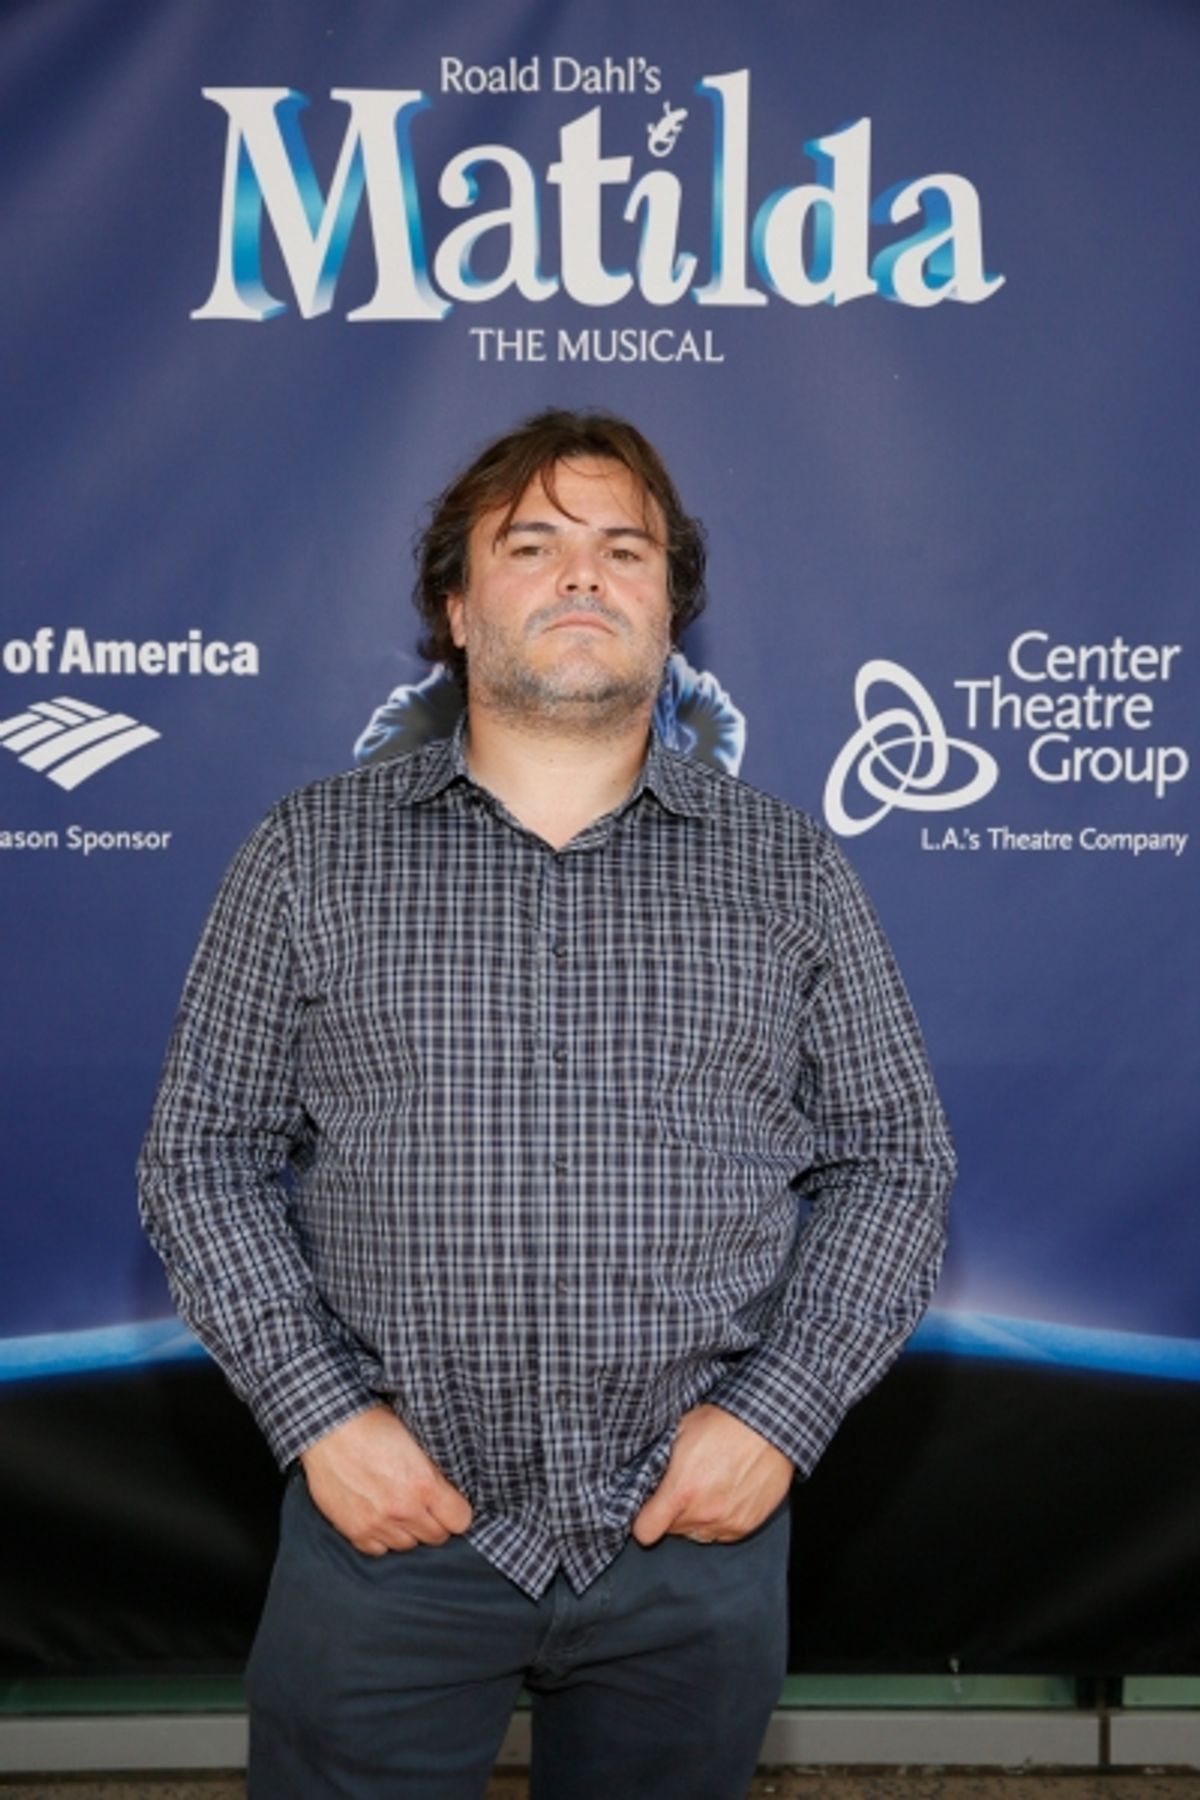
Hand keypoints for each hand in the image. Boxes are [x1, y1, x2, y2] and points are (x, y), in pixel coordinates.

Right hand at [299, 1405, 472, 1555]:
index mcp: (424, 1485)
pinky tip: (379, 1516)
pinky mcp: (354, 1531)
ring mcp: (377, 1524)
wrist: (328, 1427)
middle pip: (437, 1536)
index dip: (457, 1511)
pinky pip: (378, 1550)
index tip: (451, 1504)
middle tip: (425, 1504)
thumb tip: (451, 1490)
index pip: (461, 1520)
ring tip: (399, 1507)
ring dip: (408, 1530)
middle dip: (435, 1521)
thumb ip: (434, 1471)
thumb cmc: (372, 1424)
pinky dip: (381, 1537)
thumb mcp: (415, 1440)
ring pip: (408, 1545)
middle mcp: (403, 1509)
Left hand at [630, 1404, 792, 1546]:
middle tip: (683, 1486)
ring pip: (695, 1534)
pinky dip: (718, 1520)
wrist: (769, 1426)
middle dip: (671, 1512)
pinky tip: (723, 1495)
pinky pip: (720, 1534)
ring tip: (705, 1490)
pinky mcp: (745, 1526)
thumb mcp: (681, 1430)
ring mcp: (726, 1522)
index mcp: (681, 1490)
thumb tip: (643, 1470)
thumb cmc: (725, 1422)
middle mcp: (703, 1512)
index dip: (642, 1521)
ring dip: (695, 1518)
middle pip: (671, 1531)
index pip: (645, 1530)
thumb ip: (659, 1459)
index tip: (646, 1510)